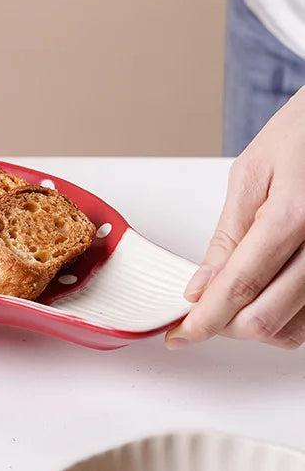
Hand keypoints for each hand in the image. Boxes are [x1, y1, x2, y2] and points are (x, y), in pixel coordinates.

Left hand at [166, 87, 304, 349]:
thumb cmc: (301, 135)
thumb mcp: (251, 176)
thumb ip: (227, 239)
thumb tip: (200, 289)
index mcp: (294, 216)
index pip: (239, 288)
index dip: (203, 320)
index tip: (179, 335)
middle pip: (265, 319)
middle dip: (223, 326)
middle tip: (199, 314)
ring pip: (292, 331)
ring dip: (254, 326)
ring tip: (234, 298)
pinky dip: (283, 320)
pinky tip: (265, 295)